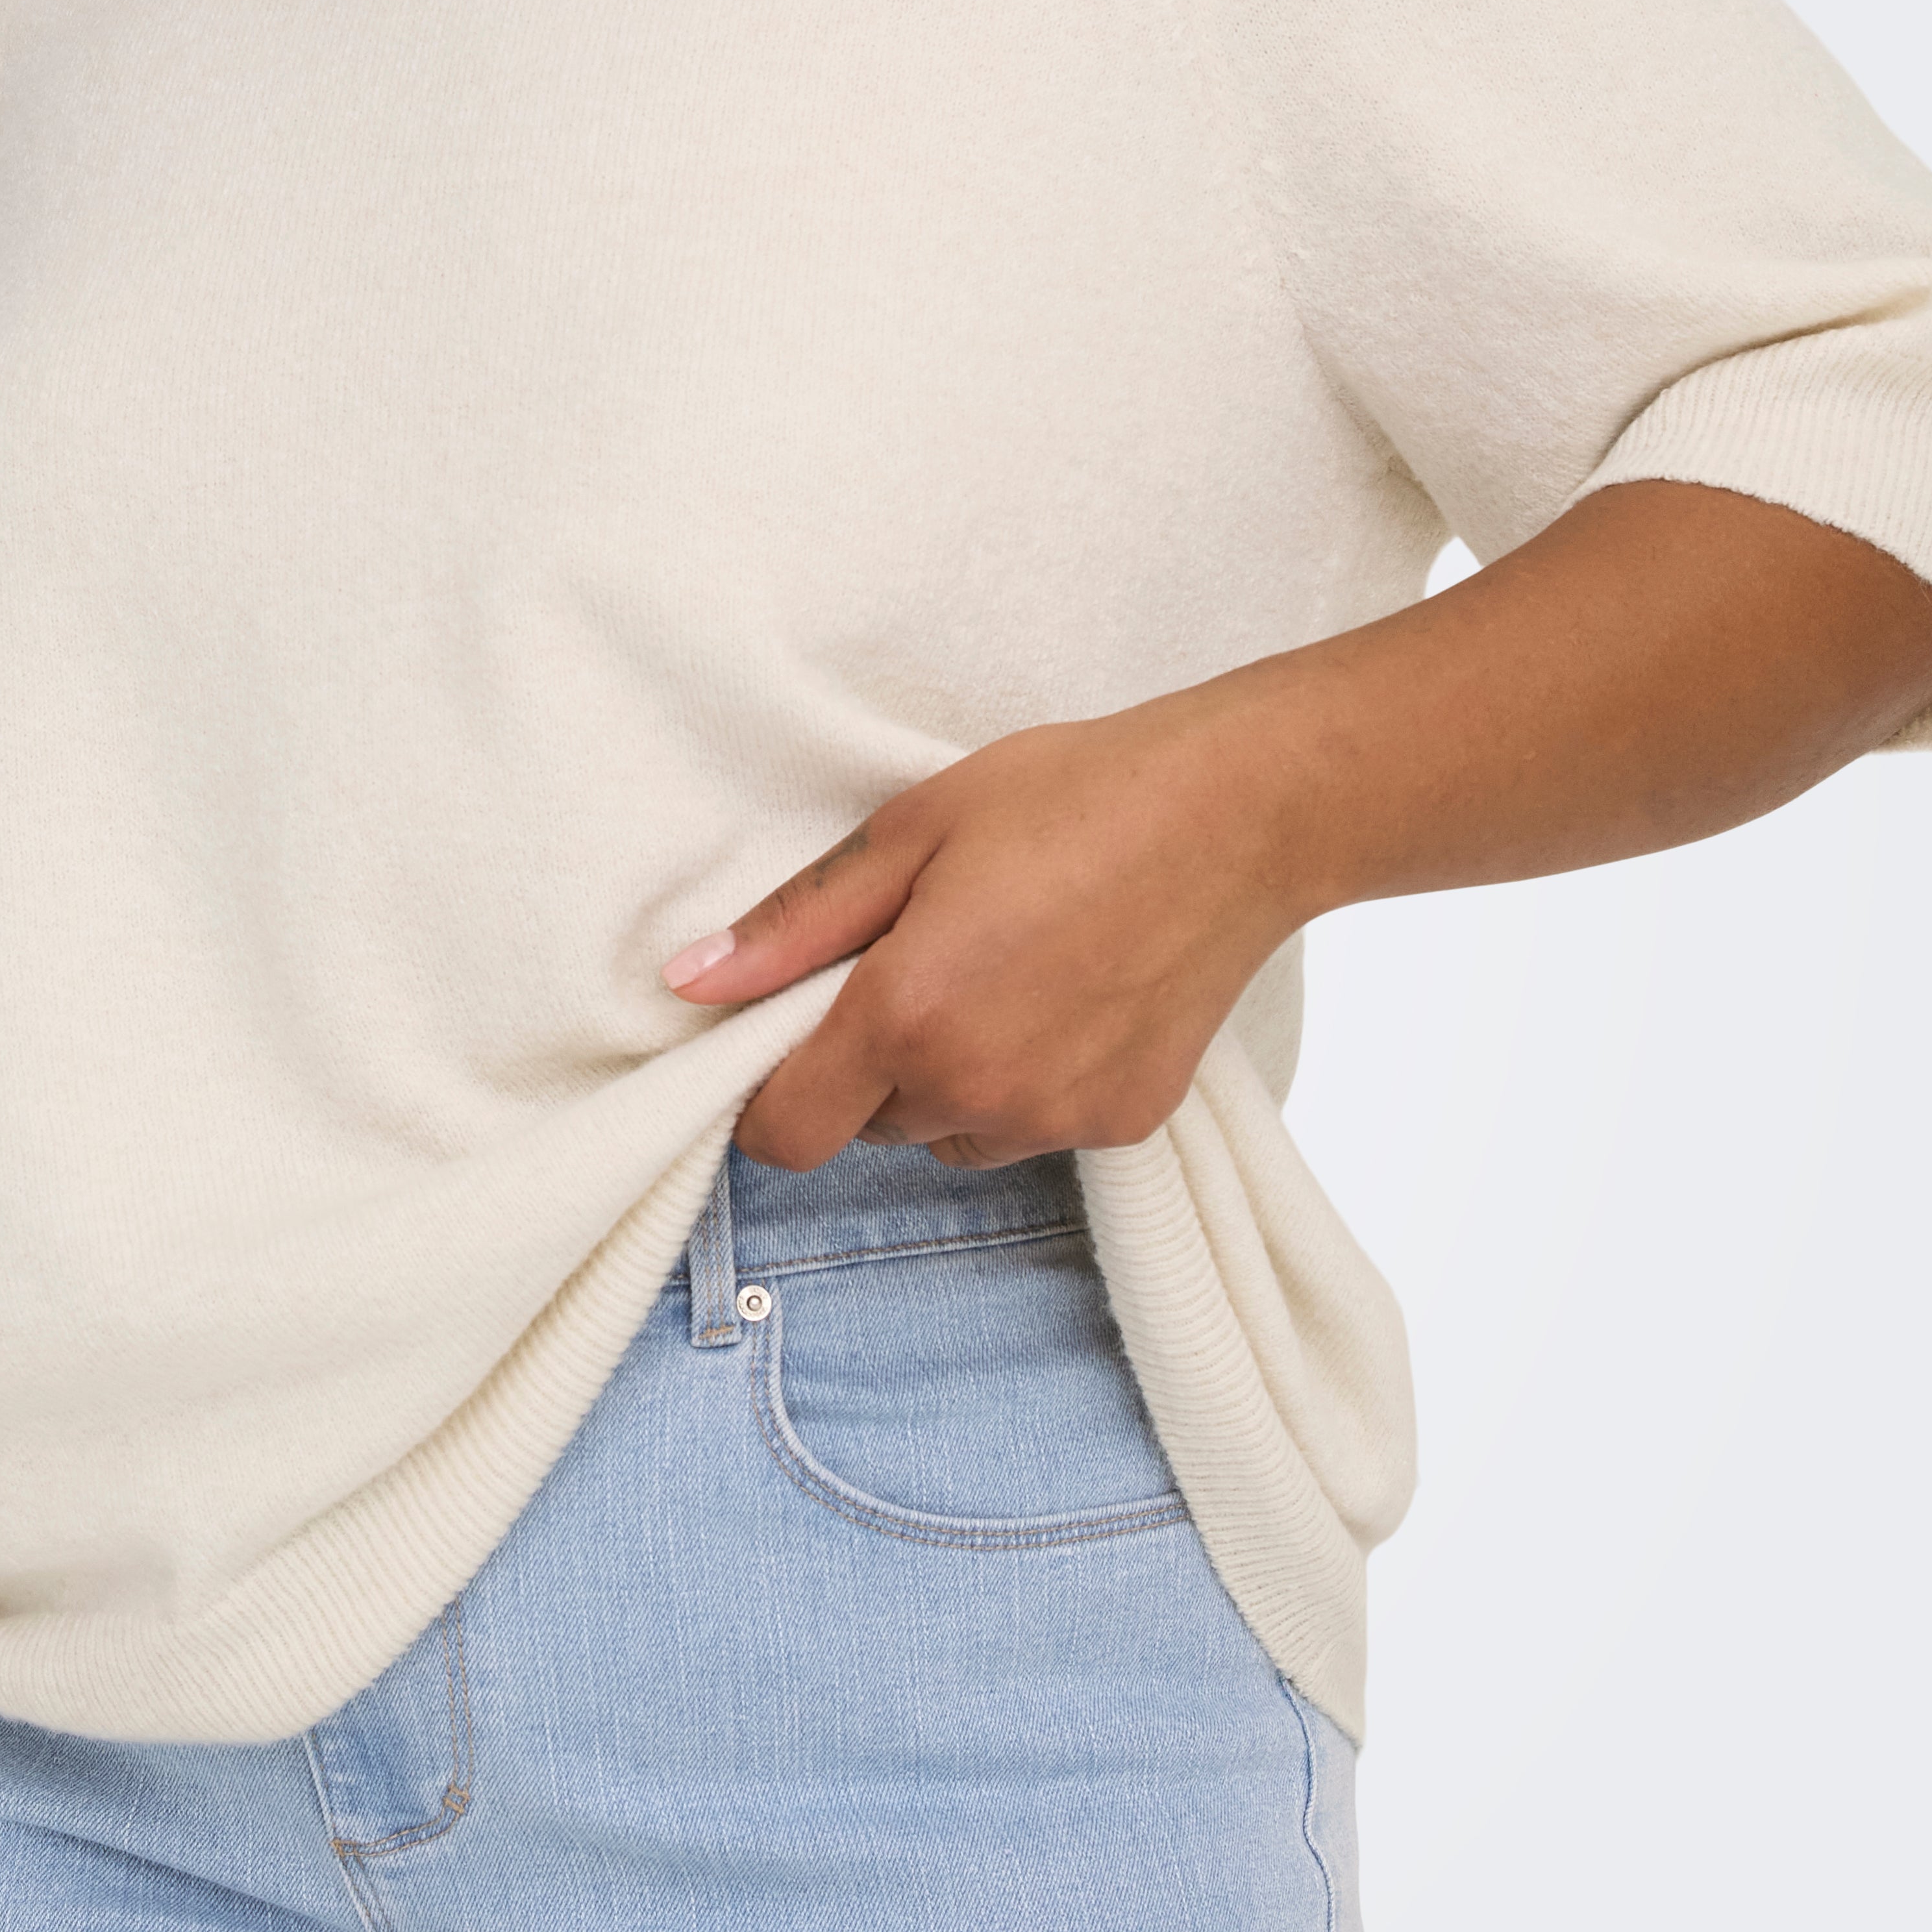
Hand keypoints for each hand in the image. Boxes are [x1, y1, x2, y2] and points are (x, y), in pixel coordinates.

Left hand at [664, 690, 1302, 1170]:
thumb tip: (690, 982)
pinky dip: (1030, 1082)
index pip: (785, 1134)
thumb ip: (792, 925)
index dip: (768, 1095)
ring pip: (950, 1134)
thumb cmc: (1072, 797)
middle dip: (870, 1063)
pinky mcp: (1122, 1125)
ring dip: (948, 1079)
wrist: (1241, 813)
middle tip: (923, 960)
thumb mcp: (909, 832)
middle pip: (868, 1127)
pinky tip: (1068, 994)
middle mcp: (977, 1090)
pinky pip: (1034, 1128)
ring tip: (1004, 972)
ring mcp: (1055, 1117)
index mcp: (906, 1017)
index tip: (790, 1035)